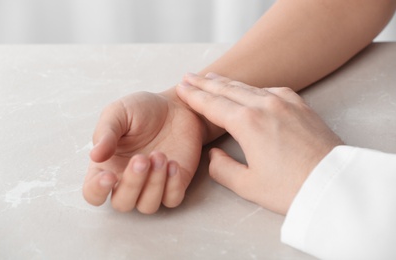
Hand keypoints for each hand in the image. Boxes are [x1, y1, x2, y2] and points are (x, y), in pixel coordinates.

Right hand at [83, 90, 204, 213]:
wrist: (176, 106)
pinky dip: (172, 186)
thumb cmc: (142, 110)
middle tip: (142, 158)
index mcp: (108, 166)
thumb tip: (94, 156)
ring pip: (147, 206)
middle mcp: (128, 180)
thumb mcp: (119, 113)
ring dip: (154, 184)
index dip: (97, 191)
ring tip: (160, 155)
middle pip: (122, 203)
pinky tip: (173, 163)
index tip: (109, 176)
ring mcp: (153, 185)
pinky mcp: (176, 183)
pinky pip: (172, 199)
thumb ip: (106, 133)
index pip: (93, 192)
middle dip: (132, 184)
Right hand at [176, 73, 343, 214]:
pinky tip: (250, 90)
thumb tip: (214, 155)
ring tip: (212, 78)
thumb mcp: (248, 185)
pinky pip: (271, 89)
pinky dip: (253, 87)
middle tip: (189, 76)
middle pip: (227, 89)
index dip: (193, 96)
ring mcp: (285, 102)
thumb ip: (222, 168)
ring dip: (227, 82)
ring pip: (248, 86)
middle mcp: (265, 104)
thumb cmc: (291, 188)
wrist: (335, 184)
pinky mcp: (301, 105)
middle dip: (205, 83)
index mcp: (247, 123)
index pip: (212, 104)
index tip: (181, 88)